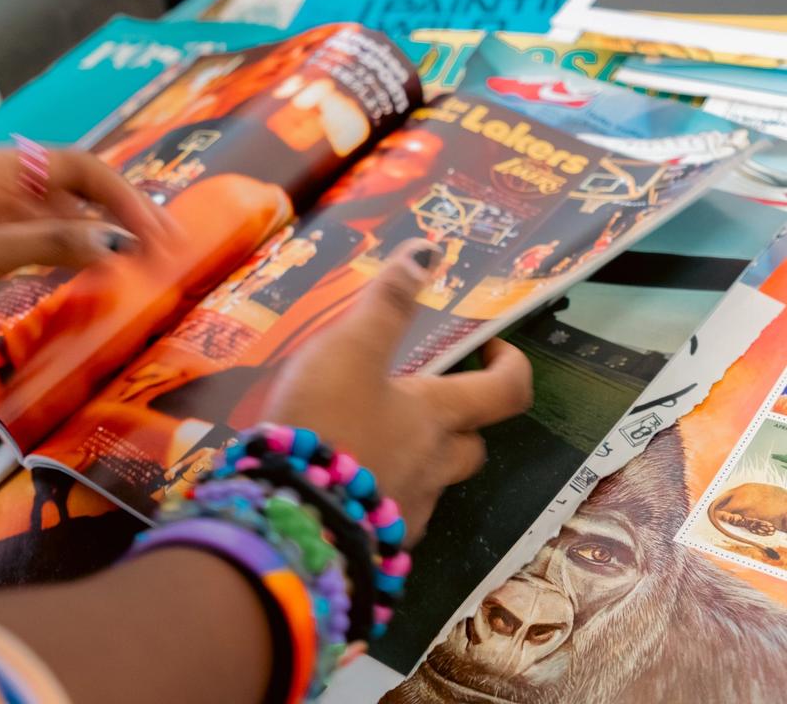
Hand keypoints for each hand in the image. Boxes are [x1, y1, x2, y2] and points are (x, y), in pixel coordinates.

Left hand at [0, 147, 170, 307]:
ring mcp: (0, 216)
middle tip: (172, 245)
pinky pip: (52, 243)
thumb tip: (118, 244)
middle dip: (130, 214)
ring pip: (71, 219)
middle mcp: (5, 186)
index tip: (153, 231)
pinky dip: (85, 255)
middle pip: (82, 191)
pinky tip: (108, 270)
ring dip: (113, 236)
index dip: (122, 195)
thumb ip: (47, 244)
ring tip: (151, 259)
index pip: (80, 168)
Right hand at [263, 240, 532, 540]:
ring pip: (434, 484)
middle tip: (427, 399)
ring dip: (422, 461)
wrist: (287, 519)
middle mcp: (433, 467)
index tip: (493, 350)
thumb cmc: (325, 422)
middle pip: (474, 447)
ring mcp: (407, 512)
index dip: (511, 367)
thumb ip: (387, 303)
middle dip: (464, 422)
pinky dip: (383, 494)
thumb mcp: (350, 349)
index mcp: (435, 416)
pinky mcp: (375, 545)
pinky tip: (347, 484)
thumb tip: (429, 252)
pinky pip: (393, 516)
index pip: (506, 392)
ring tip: (375, 440)